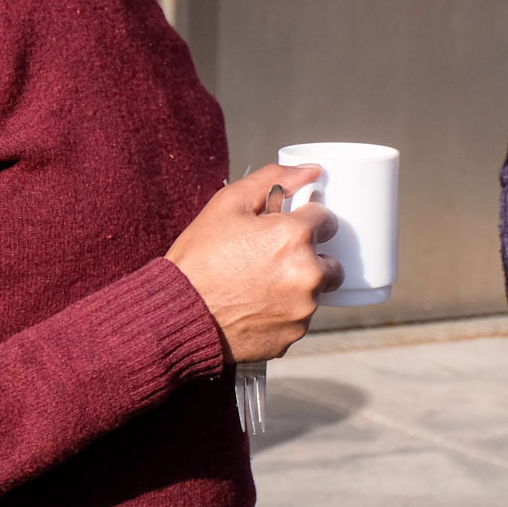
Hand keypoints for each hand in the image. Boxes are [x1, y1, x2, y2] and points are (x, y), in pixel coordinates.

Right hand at [165, 163, 341, 363]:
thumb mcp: (228, 204)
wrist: (177, 314)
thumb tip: (312, 170)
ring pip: (315, 291)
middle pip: (330, 260)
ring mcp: (303, 309)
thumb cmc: (199, 256)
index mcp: (295, 236)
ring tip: (258, 283)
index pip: (327, 218)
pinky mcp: (294, 335)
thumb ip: (274, 179)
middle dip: (308, 256)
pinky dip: (284, 310)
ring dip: (297, 285)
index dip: (304, 219)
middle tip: (271, 258)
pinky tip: (255, 305)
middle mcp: (308, 274)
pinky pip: (299, 317)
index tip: (287, 226)